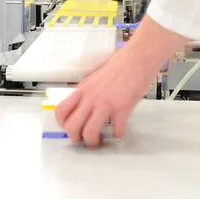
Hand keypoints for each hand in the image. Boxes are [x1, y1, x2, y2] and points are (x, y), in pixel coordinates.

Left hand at [55, 16, 188, 147]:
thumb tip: (85, 106)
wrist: (138, 58)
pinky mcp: (122, 108)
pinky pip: (116, 131)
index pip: (61, 111)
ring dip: (93, 142)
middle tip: (84, 139)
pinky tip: (120, 130)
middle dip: (76, 138)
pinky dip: (118, 135)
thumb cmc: (121, 65)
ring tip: (100, 141)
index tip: (72, 128)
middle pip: (71, 126)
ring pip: (89, 133)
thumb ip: (88, 91)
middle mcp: (90, 97)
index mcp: (83, 89)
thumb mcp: (96, 76)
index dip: (63, 124)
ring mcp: (105, 103)